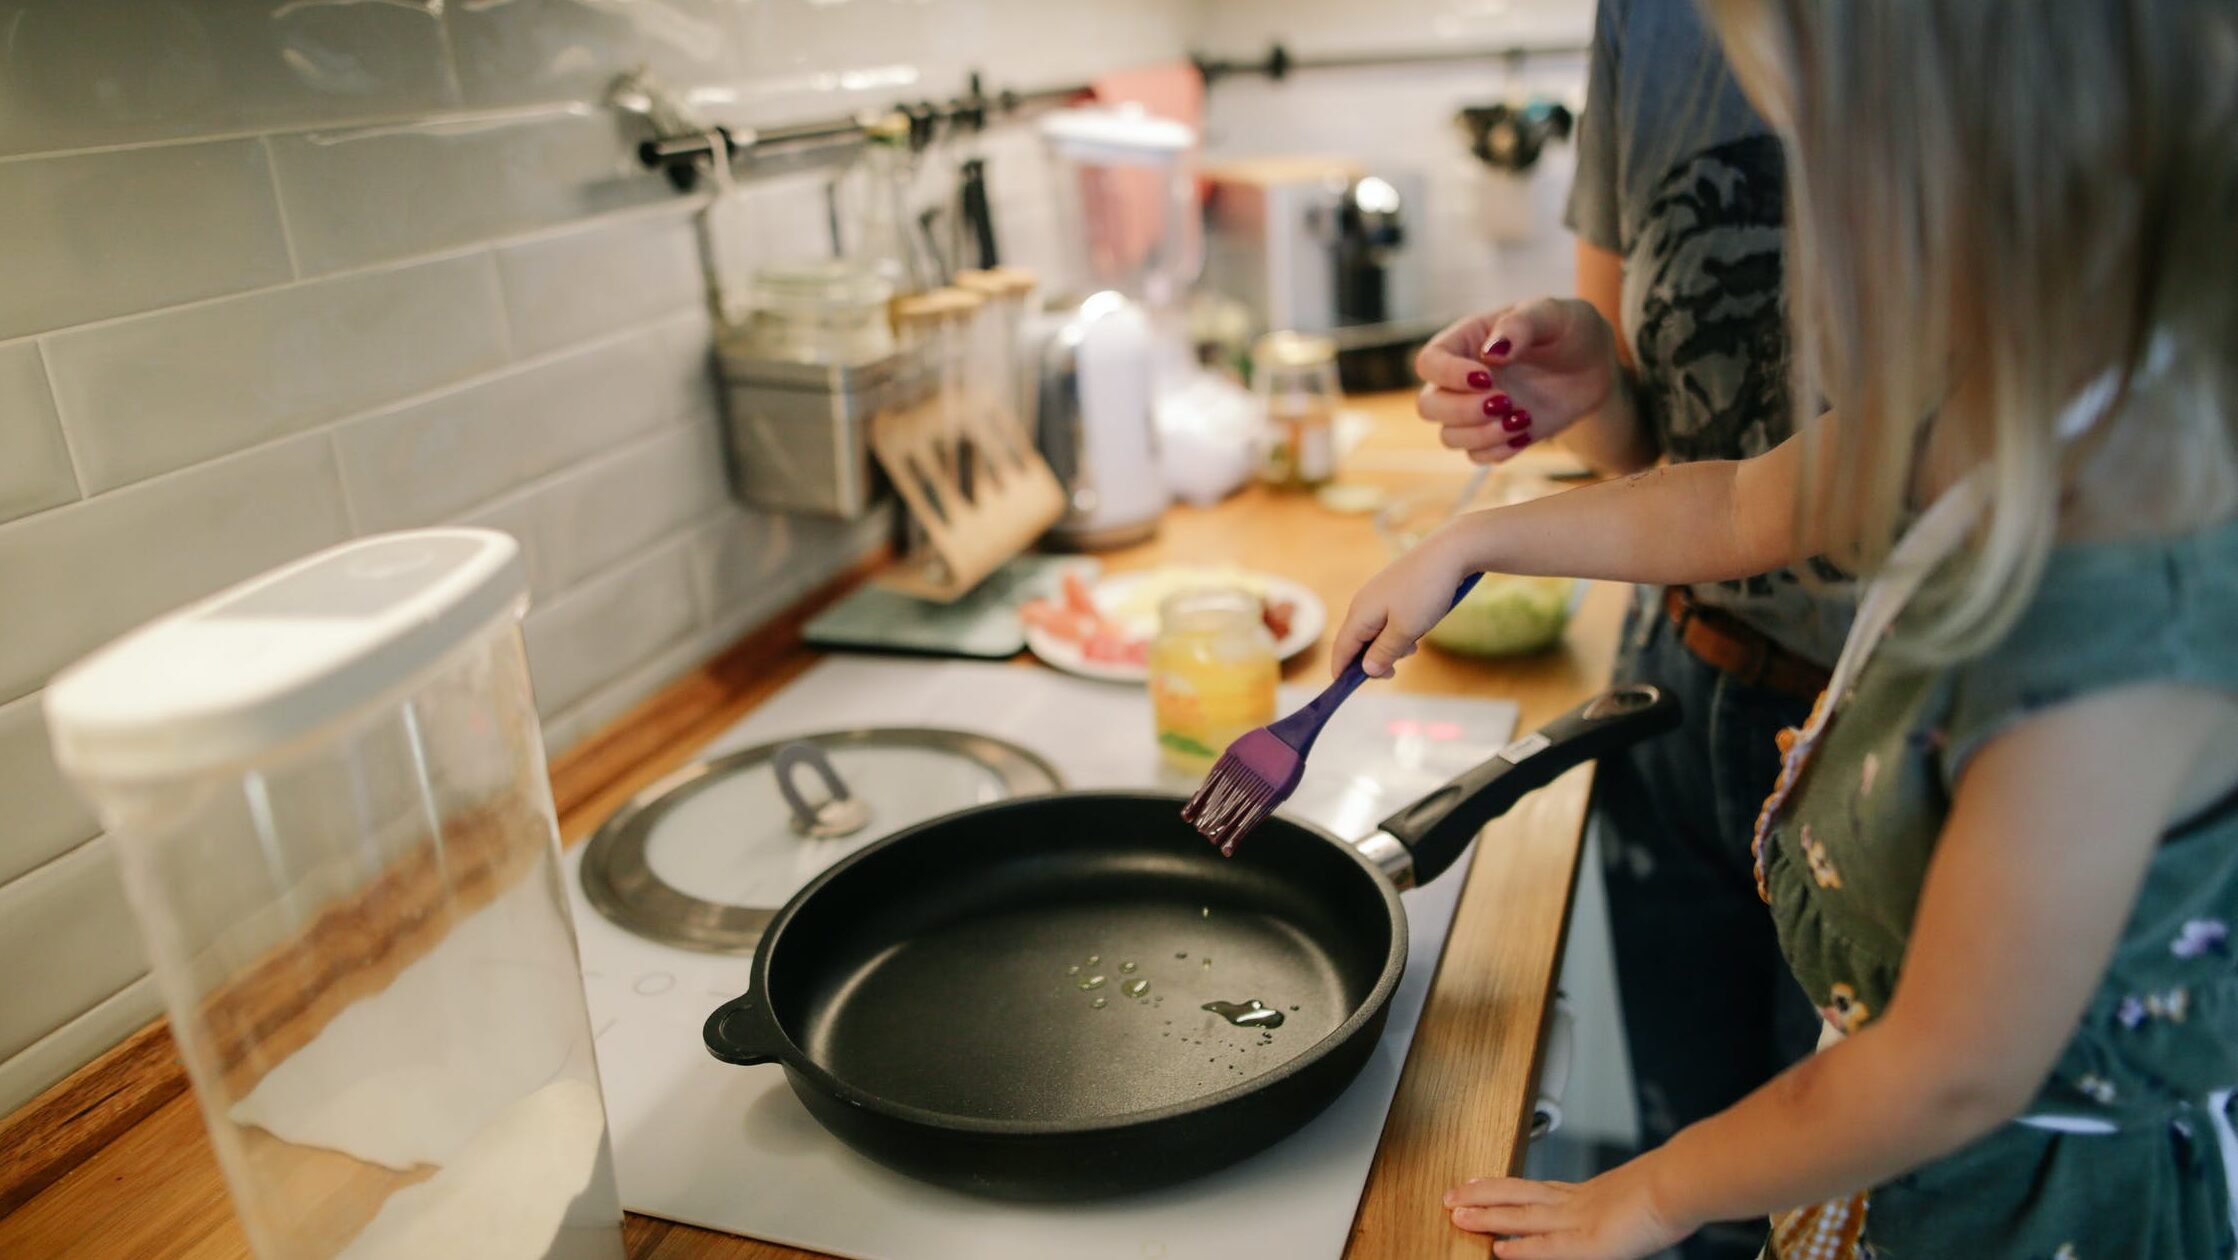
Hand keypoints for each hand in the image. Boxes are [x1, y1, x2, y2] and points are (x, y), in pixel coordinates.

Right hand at [1330, 525, 1474, 678]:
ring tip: (1414, 647)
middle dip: (1373, 661)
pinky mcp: (1393, 591)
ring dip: (1390, 647)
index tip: (1347, 692)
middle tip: (1395, 670)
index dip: (1342, 672)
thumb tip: (1365, 670)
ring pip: (1374, 632)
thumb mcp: (1406, 630)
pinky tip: (1418, 630)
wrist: (1449, 552)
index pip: (1341, 650)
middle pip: (1357, 642)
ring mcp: (1377, 596)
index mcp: (1359, 614)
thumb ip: (1384, 652)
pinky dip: (1397, 632)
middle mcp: (1362, 604)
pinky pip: (1387, 620)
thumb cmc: (1425, 592)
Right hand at [1413, 298, 1621, 464]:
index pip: (1430, 362)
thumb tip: (1491, 352)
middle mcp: (1462, 379)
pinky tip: (1526, 433)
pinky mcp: (1496, 435)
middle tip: (1506, 401)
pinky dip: (1498, 451)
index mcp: (1466, 342)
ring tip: (1522, 419)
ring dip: (1482, 435)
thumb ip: (1520, 325)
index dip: (1448, 375)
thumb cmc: (1569, 329)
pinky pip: (1477, 456)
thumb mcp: (1551, 313)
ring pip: (1449, 437)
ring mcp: (1476, 410)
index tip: (1486, 378)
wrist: (1595, 364)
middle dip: (1462, 410)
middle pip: (1429, 406)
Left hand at [1444, 1164, 1690, 1259]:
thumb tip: (1616, 1215)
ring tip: (1457, 1215)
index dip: (1502, 1187)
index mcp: (1586, 1192)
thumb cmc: (1670, 1189)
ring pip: (1521, 1216)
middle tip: (1450, 1196)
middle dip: (1480, 1196)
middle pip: (1516, 1195)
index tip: (1477, 1182)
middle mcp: (1574, 1202)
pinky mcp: (1589, 1243)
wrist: (1682, 1183)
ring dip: (1487, 1216)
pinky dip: (1521, 1248)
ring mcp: (1578, 1220)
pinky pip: (1547, 1247)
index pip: (1534, 1189)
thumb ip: (1615, 1207)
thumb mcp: (1635, 1197)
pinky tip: (1498, 1250)